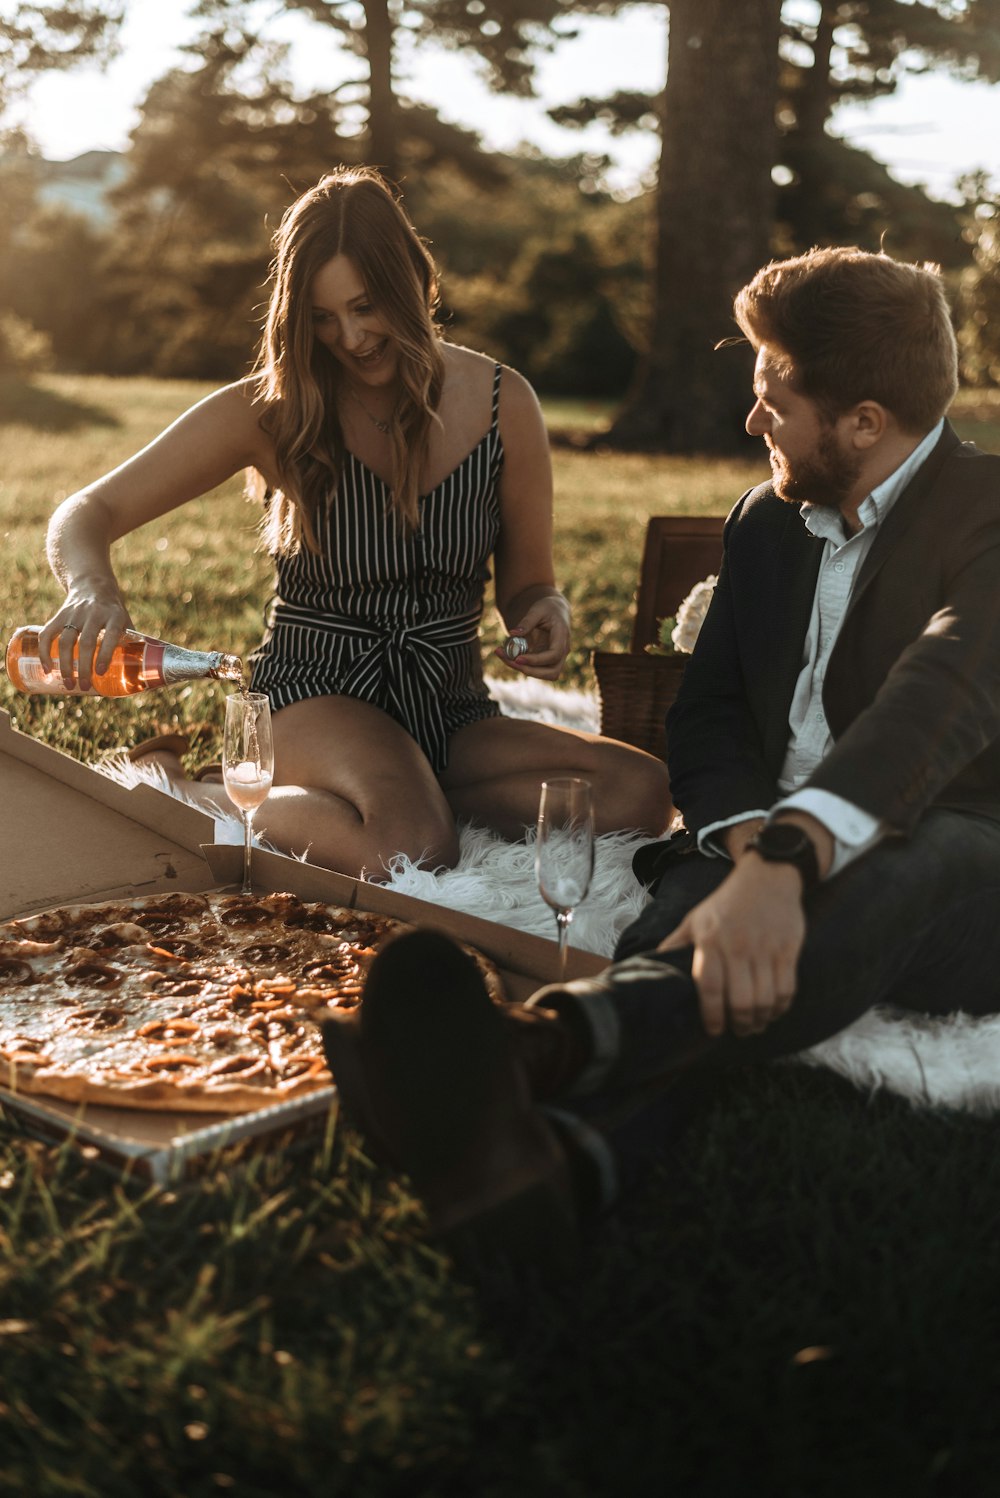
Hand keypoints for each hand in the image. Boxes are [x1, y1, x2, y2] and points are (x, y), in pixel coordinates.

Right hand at [38, 589, 132, 691]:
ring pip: (65, 640)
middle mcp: (94, 613)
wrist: (93, 585)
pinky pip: (47, 633)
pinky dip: (45, 652)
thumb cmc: (113, 612)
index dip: (105, 654)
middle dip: (84, 667)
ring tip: (69, 683)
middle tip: (84, 686)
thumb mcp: (126, 621)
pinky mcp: (59, 614)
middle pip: (86, 642)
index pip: (111, 635)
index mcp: (114, 615)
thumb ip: (131, 643)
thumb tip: (138, 674)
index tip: (100, 672)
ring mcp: (74, 613)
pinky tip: (47, 668)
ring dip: (65, 664)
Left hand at [493, 595, 570, 679]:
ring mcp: (556, 658)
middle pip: (552, 672)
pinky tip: (507, 656)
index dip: (537, 660)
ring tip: (505, 658)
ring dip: (525, 670)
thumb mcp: (537, 609)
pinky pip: (536, 669)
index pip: (554, 655)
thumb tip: (512, 633)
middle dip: (530, 670)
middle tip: (510, 661)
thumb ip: (527, 621)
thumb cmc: (547, 608)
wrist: (555, 611)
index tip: (518, 658)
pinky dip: (522, 666)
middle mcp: (563, 651)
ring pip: (545, 674)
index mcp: (562, 636)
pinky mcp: (547, 661)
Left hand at [657, 857, 805, 1037]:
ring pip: (765, 999)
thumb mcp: (695, 918)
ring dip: (760, 1020)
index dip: (711, 1015)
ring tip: (754, 1025)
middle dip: (739, 1024)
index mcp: (710, 940)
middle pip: (740, 1001)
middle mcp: (737, 946)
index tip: (713, 1029)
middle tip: (737, 1031)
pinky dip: (781, 1007)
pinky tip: (773, 1011)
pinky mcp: (788, 949)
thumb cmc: (727, 902)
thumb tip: (653, 965)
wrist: (767, 876)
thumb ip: (676, 943)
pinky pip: (787, 988)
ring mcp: (765, 949)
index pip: (709, 987)